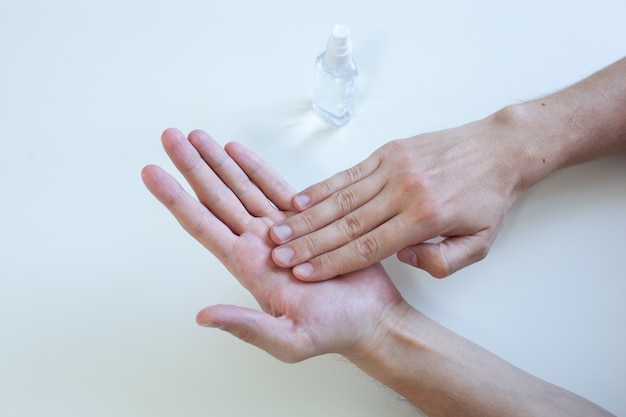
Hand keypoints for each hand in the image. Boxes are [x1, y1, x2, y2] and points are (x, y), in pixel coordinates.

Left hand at [141, 129, 403, 361]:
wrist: (372, 320)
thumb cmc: (335, 333)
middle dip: (193, 166)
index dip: (175, 198)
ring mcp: (280, 230)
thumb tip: (203, 316)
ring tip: (198, 136)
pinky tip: (238, 152)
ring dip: (219, 161)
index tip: (152, 172)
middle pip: (216, 197)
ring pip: (241, 187)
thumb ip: (246, 325)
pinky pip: (275, 187)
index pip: (202, 226)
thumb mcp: (288, 340)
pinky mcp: (306, 221)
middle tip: (171, 137)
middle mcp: (258, 245)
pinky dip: (255, 168)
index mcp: (249, 267)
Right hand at [269, 112, 525, 280]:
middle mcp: (403, 192)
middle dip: (308, 244)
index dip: (332, 263)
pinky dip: (321, 188)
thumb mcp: (479, 244)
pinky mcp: (388, 152)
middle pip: (345, 224)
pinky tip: (298, 200)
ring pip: (340, 199)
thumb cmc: (488, 198)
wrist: (499, 149)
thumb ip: (441, 263)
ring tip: (278, 231)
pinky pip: (348, 174)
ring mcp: (392, 168)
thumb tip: (401, 258)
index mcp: (425, 219)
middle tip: (277, 256)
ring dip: (306, 217)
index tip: (304, 274)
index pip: (367, 247)